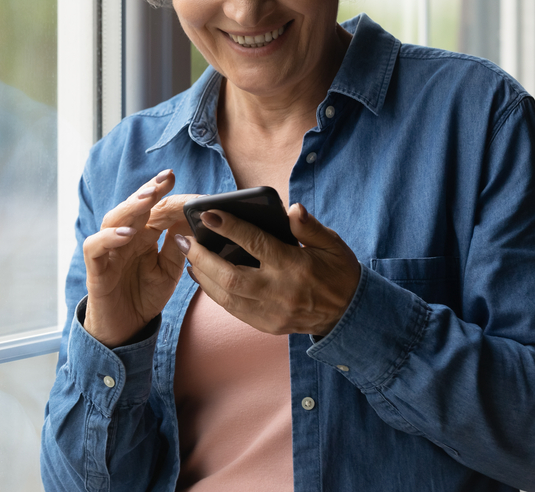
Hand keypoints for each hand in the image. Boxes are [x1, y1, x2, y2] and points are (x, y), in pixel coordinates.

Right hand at [82, 170, 196, 346]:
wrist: (125, 331)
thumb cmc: (145, 296)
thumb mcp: (170, 270)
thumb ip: (178, 245)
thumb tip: (194, 218)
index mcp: (142, 235)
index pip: (152, 208)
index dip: (162, 193)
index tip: (176, 179)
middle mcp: (123, 238)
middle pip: (132, 207)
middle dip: (148, 191)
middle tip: (165, 179)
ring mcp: (108, 252)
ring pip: (112, 221)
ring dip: (130, 208)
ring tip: (147, 199)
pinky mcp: (96, 270)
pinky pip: (95, 248)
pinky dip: (108, 238)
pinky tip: (126, 233)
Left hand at [175, 203, 360, 336]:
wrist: (350, 316)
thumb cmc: (339, 273)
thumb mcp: (333, 244)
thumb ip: (309, 226)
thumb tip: (292, 208)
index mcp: (294, 266)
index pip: (255, 244)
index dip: (229, 228)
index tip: (208, 214)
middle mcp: (279, 291)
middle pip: (230, 276)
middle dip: (202, 256)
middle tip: (184, 239)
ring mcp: (271, 312)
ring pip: (226, 296)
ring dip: (203, 276)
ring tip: (188, 255)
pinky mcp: (267, 326)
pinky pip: (233, 310)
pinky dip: (215, 293)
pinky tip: (204, 278)